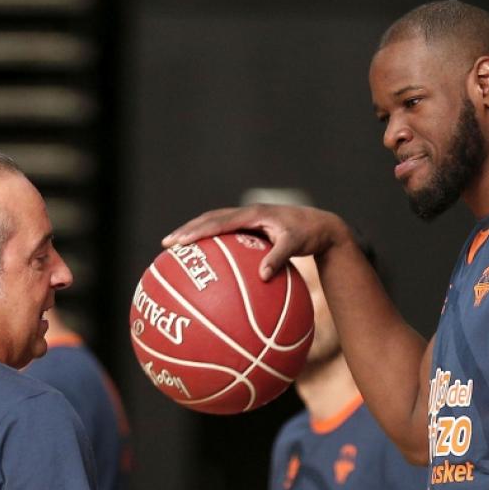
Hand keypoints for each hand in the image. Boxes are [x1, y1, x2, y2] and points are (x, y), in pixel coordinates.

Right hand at [162, 204, 352, 280]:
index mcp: (252, 214)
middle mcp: (246, 213)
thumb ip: (278, 258)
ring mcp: (247, 218)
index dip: (196, 231)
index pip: (218, 222)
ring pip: (214, 223)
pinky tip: (205, 259)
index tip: (179, 241)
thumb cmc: (309, 235)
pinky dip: (212, 241)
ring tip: (176, 248)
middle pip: (209, 219)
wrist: (321, 225)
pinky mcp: (250, 226)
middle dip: (187, 231)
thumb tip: (262, 276)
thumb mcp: (296, 245)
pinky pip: (225, 233)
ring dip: (196, 233)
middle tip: (166, 244)